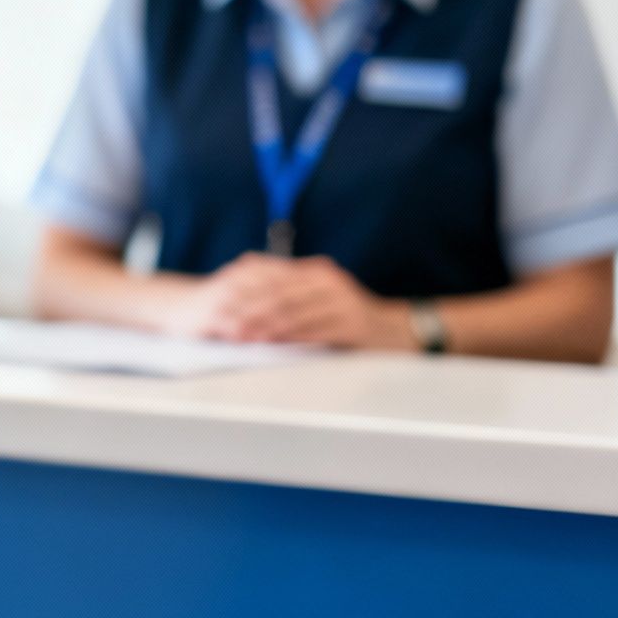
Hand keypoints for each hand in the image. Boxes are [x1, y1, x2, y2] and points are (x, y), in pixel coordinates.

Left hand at [186, 253, 414, 349]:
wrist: (397, 330)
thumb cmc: (350, 318)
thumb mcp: (322, 297)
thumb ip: (292, 295)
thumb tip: (250, 299)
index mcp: (316, 273)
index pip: (273, 279)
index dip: (245, 292)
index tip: (221, 304)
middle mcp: (327, 282)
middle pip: (278, 294)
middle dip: (249, 310)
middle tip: (225, 324)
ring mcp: (340, 301)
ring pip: (293, 311)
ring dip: (264, 325)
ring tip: (242, 336)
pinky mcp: (350, 322)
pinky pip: (315, 329)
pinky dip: (290, 337)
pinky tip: (274, 344)